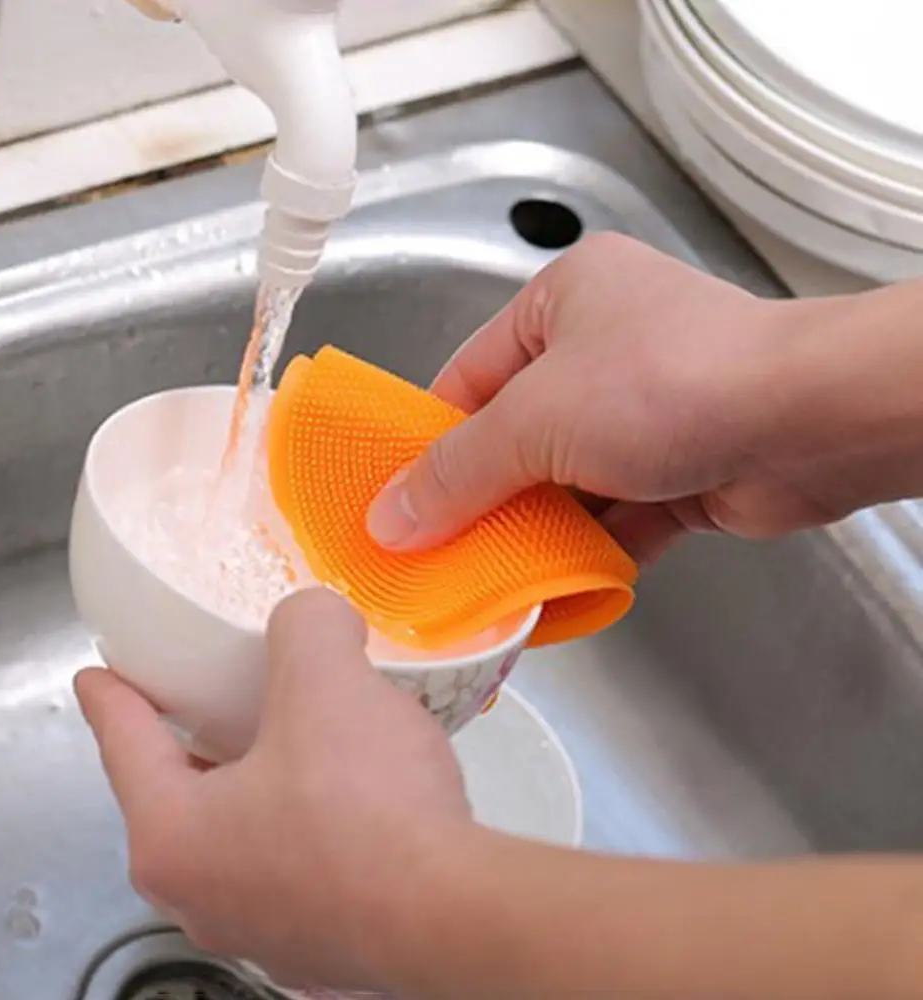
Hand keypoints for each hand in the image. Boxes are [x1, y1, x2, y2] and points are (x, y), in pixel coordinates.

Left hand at [75, 587, 472, 991]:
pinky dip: (306, 827)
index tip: (96, 675)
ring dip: (257, 787)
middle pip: (178, 796)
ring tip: (293, 743)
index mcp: (173, 836)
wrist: (455, 914)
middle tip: (215, 695)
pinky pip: (295, 868)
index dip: (111, 698)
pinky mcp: (319, 951)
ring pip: (238, 838)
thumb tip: (313, 618)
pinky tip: (351, 801)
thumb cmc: (366, 805)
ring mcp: (261, 935)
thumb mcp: (326, 683)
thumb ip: (304, 625)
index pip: (124, 744)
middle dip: (192, 742)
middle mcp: (200, 899)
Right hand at [366, 233, 861, 563]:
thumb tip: (392, 518)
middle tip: (436, 551)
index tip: (397, 498)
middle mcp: (605, 349)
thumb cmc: (672, 382)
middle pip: (517, 436)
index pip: (470, 376)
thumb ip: (458, 472)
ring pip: (566, 482)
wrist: (809, 423)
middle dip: (483, 497)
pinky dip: (587, 552)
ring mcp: (647, 412)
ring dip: (535, 532)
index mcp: (564, 302)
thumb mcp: (536, 420)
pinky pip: (615, 515)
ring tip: (488, 580)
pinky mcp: (682, 468)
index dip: (430, 441)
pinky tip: (554, 589)